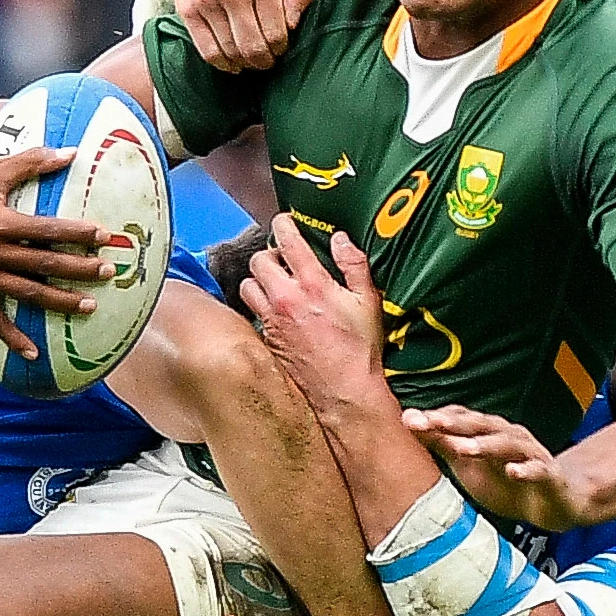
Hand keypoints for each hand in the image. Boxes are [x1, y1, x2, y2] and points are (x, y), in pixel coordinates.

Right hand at [0, 99, 111, 355]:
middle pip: (43, 264)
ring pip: (25, 293)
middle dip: (79, 269)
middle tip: (108, 272)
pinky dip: (11, 337)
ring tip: (89, 307)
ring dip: (59, 302)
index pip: (47, 229)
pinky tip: (33, 353)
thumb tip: (71, 152)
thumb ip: (31, 161)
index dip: (77, 233)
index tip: (104, 236)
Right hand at [169, 0, 313, 71]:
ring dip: (245, 63)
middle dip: (264, 60)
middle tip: (268, 60)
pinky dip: (222, 64)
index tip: (281, 46)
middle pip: (253, 46)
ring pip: (230, 51)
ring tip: (252, 60)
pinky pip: (207, 51)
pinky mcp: (187, 9)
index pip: (276, 33)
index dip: (280, 47)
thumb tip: (293, 25)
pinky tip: (232, 63)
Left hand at [236, 218, 387, 414]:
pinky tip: (276, 310)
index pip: (287, 240)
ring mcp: (271, 320)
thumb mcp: (368, 302)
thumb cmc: (360, 351)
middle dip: (270, 253)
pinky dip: (260, 305)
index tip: (285, 222)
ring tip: (276, 283)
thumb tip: (341, 239)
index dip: (284, 224)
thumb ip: (354, 265)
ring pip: (247, 285)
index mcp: (312, 285)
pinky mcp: (266, 339)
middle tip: (284, 258)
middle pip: (258, 260)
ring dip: (259, 279)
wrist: (343, 394)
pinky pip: (252, 312)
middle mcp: (285, 299)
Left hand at [404, 405, 582, 532]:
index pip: (460, 418)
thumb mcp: (467, 464)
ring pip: (507, 444)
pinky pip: (538, 470)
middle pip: (480, 425)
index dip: (436, 419)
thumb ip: (441, 443)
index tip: (408, 420)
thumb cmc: (505, 481)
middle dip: (455, 423)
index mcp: (486, 433)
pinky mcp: (548, 475)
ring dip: (485, 445)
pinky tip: (514, 471)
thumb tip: (409, 421)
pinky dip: (526, 470)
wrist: (552, 503)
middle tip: (431, 423)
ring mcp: (529, 454)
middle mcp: (508, 436)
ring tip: (463, 448)